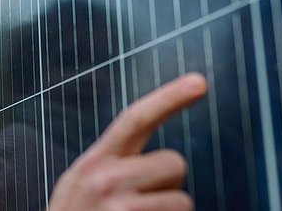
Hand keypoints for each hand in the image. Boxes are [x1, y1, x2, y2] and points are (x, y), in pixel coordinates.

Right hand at [48, 73, 206, 210]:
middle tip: (140, 200)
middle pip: (175, 163)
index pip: (134, 120)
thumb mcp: (81, 182)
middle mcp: (106, 181)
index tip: (200, 82)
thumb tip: (168, 163)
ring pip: (183, 202)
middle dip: (167, 182)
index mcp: (94, 162)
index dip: (169, 98)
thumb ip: (113, 165)